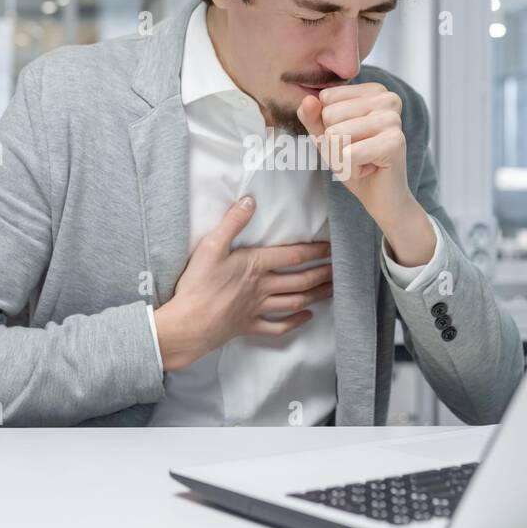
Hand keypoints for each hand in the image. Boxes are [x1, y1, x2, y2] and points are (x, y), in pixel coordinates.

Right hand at [153, 196, 332, 371]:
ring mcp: (258, 308)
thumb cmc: (198, 284)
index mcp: (256, 265)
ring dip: (316, 295)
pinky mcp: (249, 326)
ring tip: (331, 290)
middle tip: (339, 270)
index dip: (315, 251)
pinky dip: (295, 322)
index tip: (331, 248)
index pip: (294, 256)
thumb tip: (250, 201)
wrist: (188, 324)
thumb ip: (232, 222)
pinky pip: (278, 327)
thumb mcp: (210, 246)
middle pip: (300, 280)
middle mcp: (262, 287)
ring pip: (294, 301)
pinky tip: (306, 317)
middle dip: (322, 274)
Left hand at [298, 82, 434, 266]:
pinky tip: (369, 169)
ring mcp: (393, 119)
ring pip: (336, 135)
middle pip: (330, 115)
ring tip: (362, 161)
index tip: (351, 139)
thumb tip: (308, 100)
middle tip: (356, 154)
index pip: (326, 98)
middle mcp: (388, 99)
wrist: (382, 198)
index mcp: (374, 90)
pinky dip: (351, 169)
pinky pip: (348, 154)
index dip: (328, 126)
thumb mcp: (326, 136)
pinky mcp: (395, 142)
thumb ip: (313, 116)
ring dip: (342, 158)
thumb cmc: (355, 163)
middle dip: (334, 144)